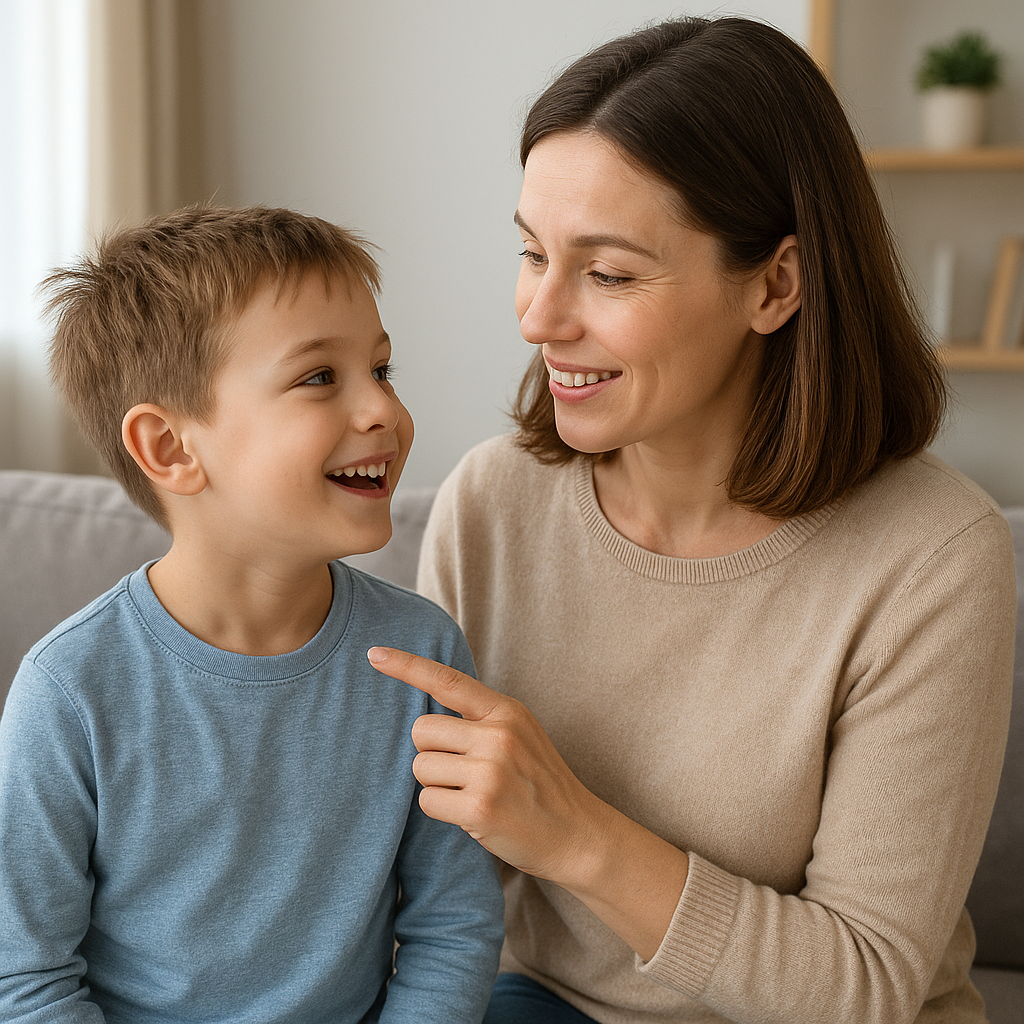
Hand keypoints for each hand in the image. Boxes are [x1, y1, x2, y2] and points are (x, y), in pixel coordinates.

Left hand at [366, 646, 604, 885]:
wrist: (577, 834)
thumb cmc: (539, 784)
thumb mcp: (521, 734)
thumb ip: (482, 719)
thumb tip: (426, 713)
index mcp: (506, 711)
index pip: (447, 680)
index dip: (407, 666)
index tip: (374, 654)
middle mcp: (498, 735)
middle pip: (421, 731)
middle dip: (431, 754)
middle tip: (462, 773)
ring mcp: (490, 771)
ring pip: (420, 769)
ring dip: (437, 786)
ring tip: (472, 794)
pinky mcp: (481, 809)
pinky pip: (427, 802)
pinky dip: (442, 812)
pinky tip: (472, 815)